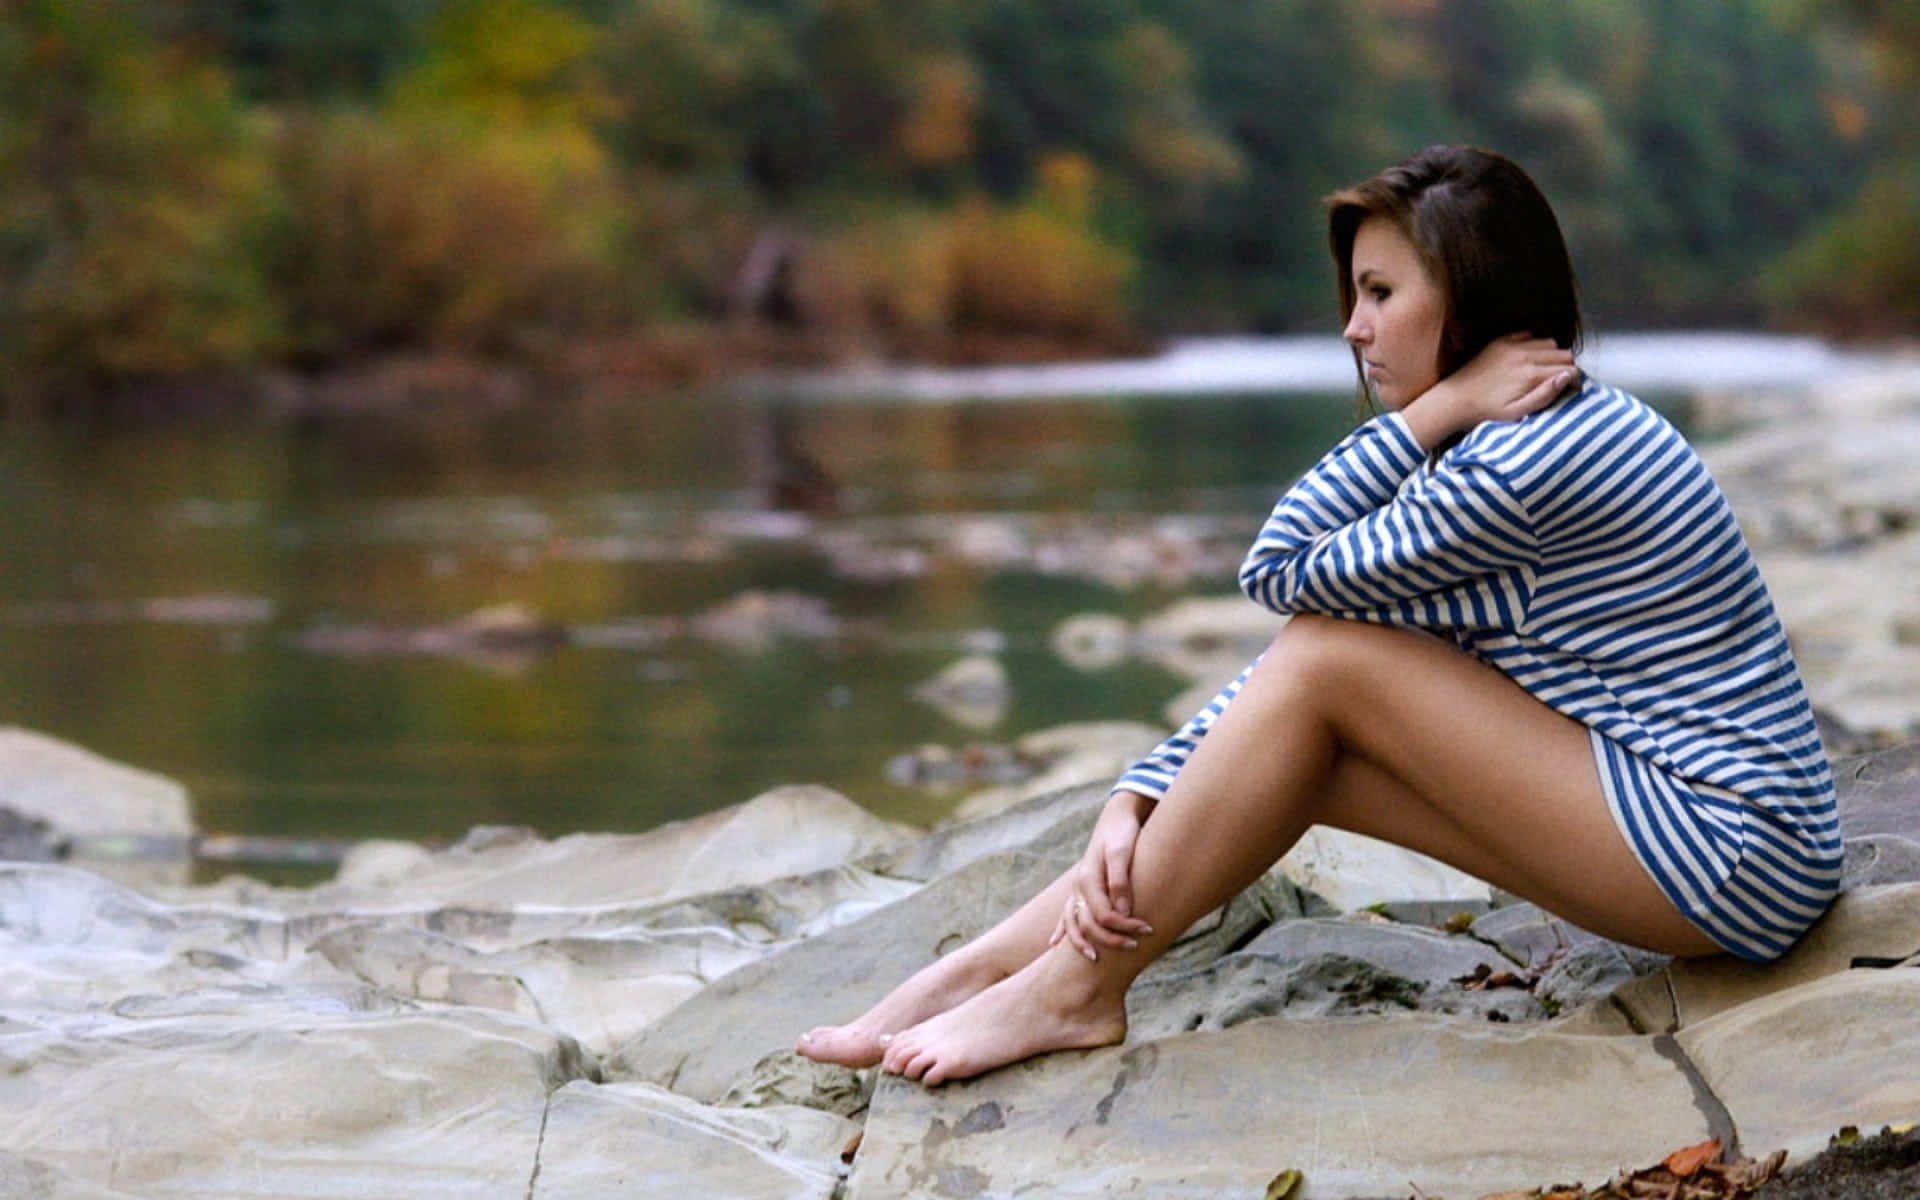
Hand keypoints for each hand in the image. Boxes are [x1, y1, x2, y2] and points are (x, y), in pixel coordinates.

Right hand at [1050, 791, 1155, 960]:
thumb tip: (1121, 913)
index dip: (1124, 927)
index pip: (1104, 915)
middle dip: (1110, 939)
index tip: (1148, 930)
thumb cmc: (1123, 833)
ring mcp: (1077, 889)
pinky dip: (1062, 930)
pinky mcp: (1081, 889)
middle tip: (1135, 947)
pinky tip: (1055, 944)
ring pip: (1072, 922)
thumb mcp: (1123, 851)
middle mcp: (1079, 886)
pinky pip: (1067, 914)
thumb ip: (1120, 881)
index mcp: (1088, 879)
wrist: (1117, 817)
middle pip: (1088, 924)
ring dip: (1082, 942)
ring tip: (1095, 959)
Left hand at [1402, 334, 1576, 449]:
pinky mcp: (1500, 342)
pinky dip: (1534, 344)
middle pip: (1563, 354)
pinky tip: (1529, 359)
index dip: (1575, 381)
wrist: (1454, 401)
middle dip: (1568, 367)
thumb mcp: (1517, 412)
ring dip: (1553, 355)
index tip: (1572, 390)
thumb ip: (1544, 395)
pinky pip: (1528, 335)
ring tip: (1546, 371)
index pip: (1570, 369)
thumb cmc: (1484, 412)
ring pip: (1549, 343)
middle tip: (1561, 381)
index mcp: (1530, 374)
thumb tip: (1567, 377)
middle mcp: (1524, 355)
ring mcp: (1511, 346)